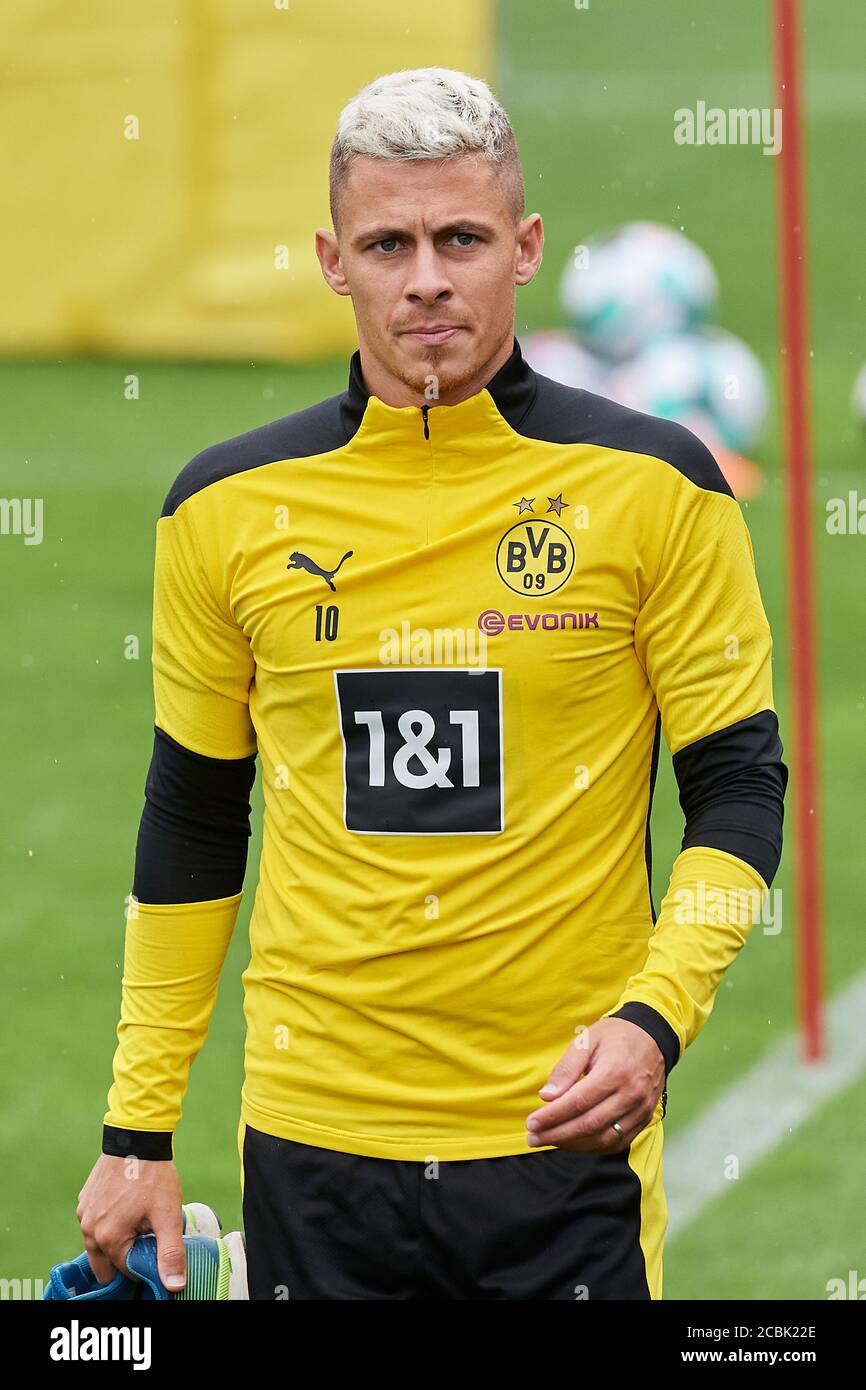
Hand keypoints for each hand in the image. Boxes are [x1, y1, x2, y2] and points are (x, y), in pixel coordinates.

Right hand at [77, 1153, 185, 1290]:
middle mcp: (88, 1230)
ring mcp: (83, 1214)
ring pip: (100, 1243)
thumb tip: (173, 1286)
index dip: (145, 1262)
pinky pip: (95, 1223)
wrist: (136, 1138)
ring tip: (139, 1219)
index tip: (157, 1246)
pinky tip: (127, 1207)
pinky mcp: (84, 1200)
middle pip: (108, 1262)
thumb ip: (170, 1253)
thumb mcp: (167, 1215)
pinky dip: (109, 1223)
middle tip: (147, 1236)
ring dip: (117, 1239)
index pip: (126, 1270)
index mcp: (107, 1239)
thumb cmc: (153, 1176)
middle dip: (127, 1256)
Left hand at [525, 1017, 665, 1153]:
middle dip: (557, 1135)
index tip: (531, 1123)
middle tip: (533, 1138)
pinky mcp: (644, 1119)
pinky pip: (618, 1142)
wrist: (652, 1037)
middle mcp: (631, 1094)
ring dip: (574, 1145)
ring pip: (604, 1139)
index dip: (552, 1117)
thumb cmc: (614, 1037)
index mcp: (614, 1072)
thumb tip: (547, 1097)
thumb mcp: (586, 1040)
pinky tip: (574, 1142)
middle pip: (589, 1124)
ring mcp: (640, 1109)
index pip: (577, 1103)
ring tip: (549, 1140)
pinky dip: (594, 1147)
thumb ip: (566, 1068)